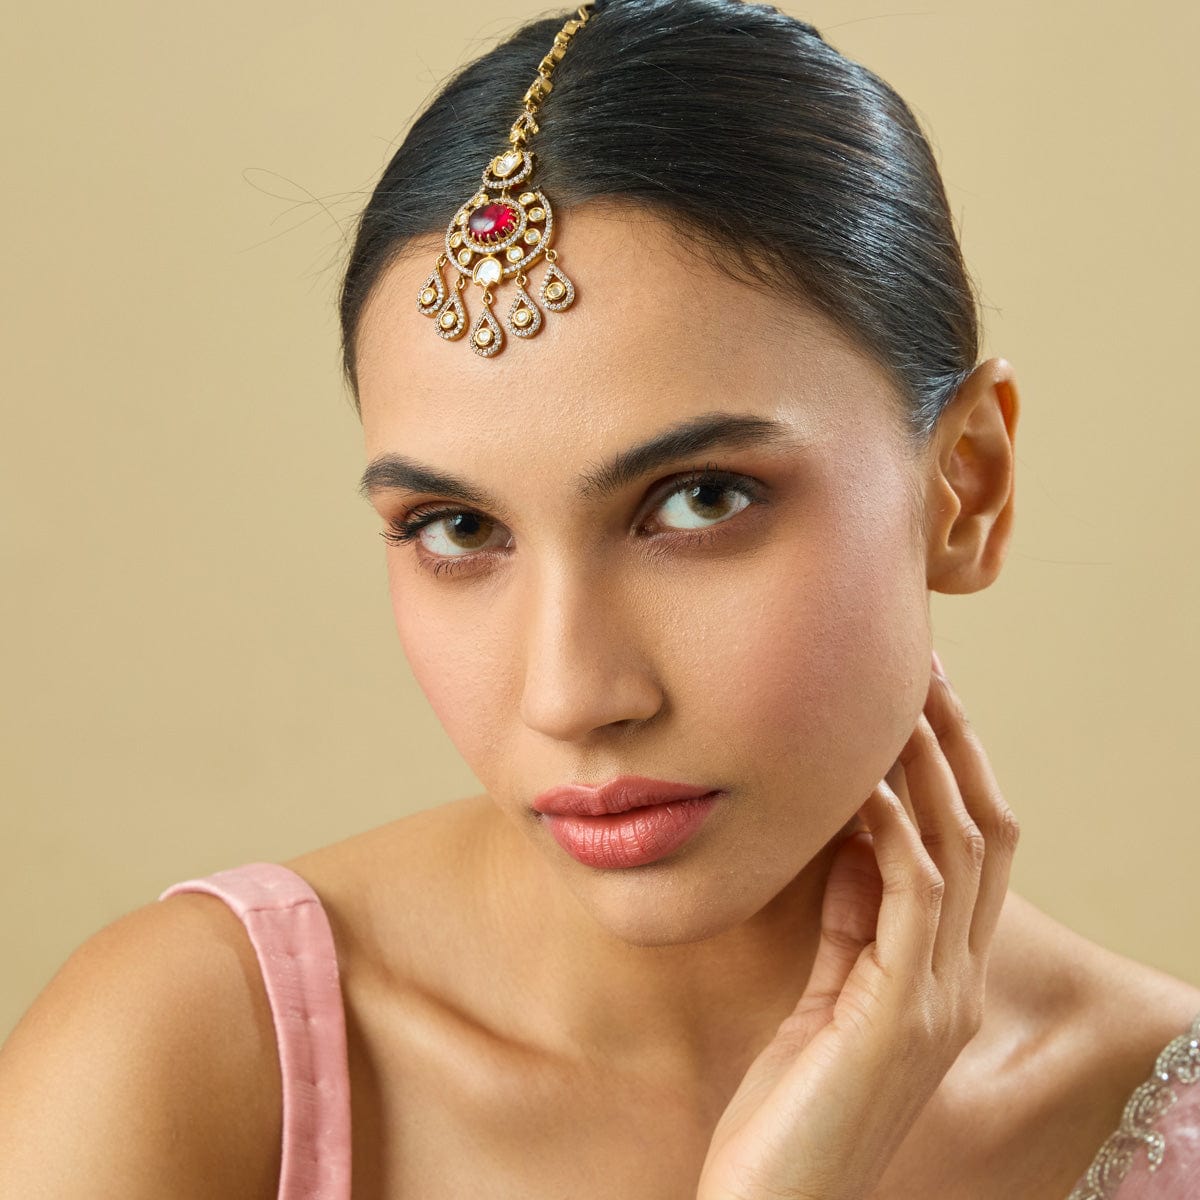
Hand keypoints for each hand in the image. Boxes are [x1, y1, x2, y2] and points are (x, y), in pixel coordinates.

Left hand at [694, 653, 1020, 1199]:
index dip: (954, 768)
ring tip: (897, 699)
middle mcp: (956, 983)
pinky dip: (892, 828)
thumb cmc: (786, 1108)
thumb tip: (849, 838)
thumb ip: (848, 923)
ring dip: (930, 766)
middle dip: (955, 744)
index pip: (971, 849)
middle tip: (925, 669)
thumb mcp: (824, 994)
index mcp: (940, 976)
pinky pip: (909, 894)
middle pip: (985, 832)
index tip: (918, 699)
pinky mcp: (896, 1013)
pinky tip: (858, 781)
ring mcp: (935, 1000)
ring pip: (960, 849)